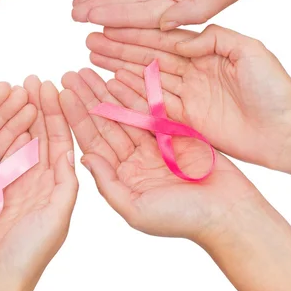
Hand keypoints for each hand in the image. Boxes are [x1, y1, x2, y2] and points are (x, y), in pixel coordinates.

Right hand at [0, 78, 77, 290]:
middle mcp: (44, 181)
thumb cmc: (28, 257)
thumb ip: (66, 186)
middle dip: (40, 105)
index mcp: (61, 185)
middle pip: (43, 134)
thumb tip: (75, 151)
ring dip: (22, 114)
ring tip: (18, 89)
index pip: (61, 138)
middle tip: (32, 78)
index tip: (53, 85)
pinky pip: (3, 155)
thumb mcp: (55, 219)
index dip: (59, 111)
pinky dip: (2, 135)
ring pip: (24, 140)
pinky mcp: (0, 190)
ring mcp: (22, 184)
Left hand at [60, 67, 258, 240]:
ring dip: (106, 91)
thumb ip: (108, 184)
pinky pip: (150, 109)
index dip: (76, 118)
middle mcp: (133, 158)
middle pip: (104, 122)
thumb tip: (84, 159)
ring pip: (124, 112)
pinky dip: (135, 92)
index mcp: (121, 176)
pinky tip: (119, 76)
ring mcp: (153, 144)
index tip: (60, 95)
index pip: (92, 142)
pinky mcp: (174, 132)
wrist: (230, 213)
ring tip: (88, 70)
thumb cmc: (183, 219)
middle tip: (69, 74)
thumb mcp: (135, 209)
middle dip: (86, 98)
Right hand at [85, 25, 290, 182]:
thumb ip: (213, 38)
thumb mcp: (249, 50)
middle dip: (118, 48)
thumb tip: (179, 38)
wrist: (288, 133)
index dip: (135, 32)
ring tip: (93, 59)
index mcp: (205, 51)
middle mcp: (191, 71)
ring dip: (118, 68)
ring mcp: (187, 95)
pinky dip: (131, 95)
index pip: (162, 38)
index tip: (109, 26)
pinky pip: (152, 105)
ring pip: (145, 79)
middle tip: (90, 41)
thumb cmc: (276, 89)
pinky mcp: (185, 119)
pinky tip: (112, 85)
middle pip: (147, 57)